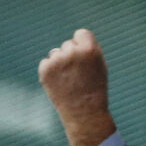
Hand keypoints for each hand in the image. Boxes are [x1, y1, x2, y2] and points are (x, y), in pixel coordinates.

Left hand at [38, 29, 116, 145]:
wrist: (84, 112)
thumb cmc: (95, 87)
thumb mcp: (99, 64)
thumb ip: (88, 49)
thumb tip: (74, 39)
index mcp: (90, 49)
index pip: (81, 33)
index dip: (82, 44)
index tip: (83, 55)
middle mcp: (73, 53)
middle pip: (68, 44)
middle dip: (71, 55)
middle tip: (77, 74)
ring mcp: (58, 61)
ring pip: (56, 53)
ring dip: (60, 63)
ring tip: (68, 79)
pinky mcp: (45, 70)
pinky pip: (46, 62)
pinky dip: (50, 71)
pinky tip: (59, 82)